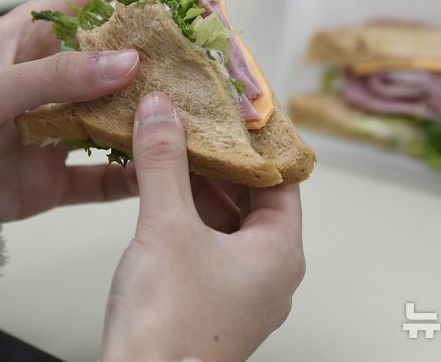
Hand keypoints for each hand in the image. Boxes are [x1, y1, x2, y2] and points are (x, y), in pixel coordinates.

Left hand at [0, 0, 206, 220]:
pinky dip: (132, 177)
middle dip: (169, 47)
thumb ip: (59, 75)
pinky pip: (107, 175)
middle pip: (127, 50)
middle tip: (211, 53)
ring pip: (126, 112)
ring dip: (159, 115)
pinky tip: (160, 176)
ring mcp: (66, 122)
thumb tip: (131, 62)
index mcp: (39, 34)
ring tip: (200, 114)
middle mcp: (61, 74)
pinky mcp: (62, 170)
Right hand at [102, 92, 305, 361]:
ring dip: (197, 185)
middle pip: (252, 197)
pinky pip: (206, 243)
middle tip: (194, 124)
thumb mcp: (167, 227)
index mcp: (280, 253)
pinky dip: (185, 213)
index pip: (282, 179)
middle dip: (219, 160)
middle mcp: (268, 273)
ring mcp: (240, 290)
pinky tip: (158, 190)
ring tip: (170, 149)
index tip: (236, 111)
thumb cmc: (168, 329)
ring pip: (226, 220)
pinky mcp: (211, 301)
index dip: (258, 143)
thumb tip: (162, 111)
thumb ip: (165, 162)